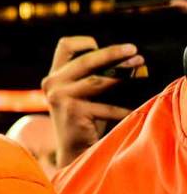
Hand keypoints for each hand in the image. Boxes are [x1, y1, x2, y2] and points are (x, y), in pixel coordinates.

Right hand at [41, 37, 138, 168]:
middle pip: (85, 59)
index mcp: (55, 75)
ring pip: (97, 80)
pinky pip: (106, 106)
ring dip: (123, 74)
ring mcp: (59, 96)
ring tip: (140, 69)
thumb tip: (126, 59)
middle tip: (134, 51)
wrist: (73, 150)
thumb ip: (92, 75)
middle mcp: (52, 83)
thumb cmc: (85, 120)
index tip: (105, 48)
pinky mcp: (72, 111)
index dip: (86, 42)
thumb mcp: (83, 93)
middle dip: (113, 53)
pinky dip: (123, 109)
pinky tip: (134, 111)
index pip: (66, 45)